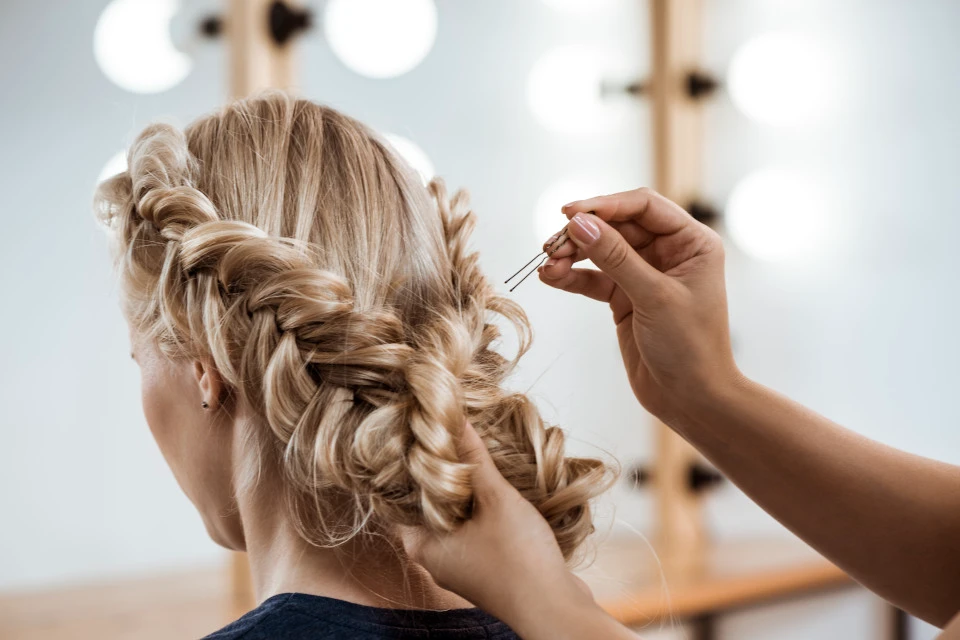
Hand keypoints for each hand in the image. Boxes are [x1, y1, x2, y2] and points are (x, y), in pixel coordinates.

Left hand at [401, 421, 599, 637]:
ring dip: (467, 490)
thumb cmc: (518, 558)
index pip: (400, 497)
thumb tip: (452, 417)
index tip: (419, 435)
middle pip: (429, 504)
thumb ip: (473, 457)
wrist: (554, 608)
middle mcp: (434, 558)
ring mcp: (461, 565)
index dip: (409, 464)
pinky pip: (475, 529)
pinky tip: (497, 486)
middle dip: (443, 473)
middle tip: (450, 436)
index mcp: (421, 545)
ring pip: (455, 516)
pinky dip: (482, 509)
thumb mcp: (495, 498)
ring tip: (475, 453)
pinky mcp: (485, 567)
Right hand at [538, 188, 741, 422]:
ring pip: (602, 251)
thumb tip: (579, 223)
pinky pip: (594, 279)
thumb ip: (615, 257)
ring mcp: (646, 275)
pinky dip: (572, 277)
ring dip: (572, 256)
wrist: (692, 400)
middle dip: (583, 234)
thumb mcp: (653, 297)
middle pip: (618, 226)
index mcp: (692, 242)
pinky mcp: (626, 298)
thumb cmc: (690, 347)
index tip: (570, 213)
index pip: (644, 206)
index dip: (605, 205)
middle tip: (551, 246)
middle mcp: (670, 252)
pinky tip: (551, 278)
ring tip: (547, 265)